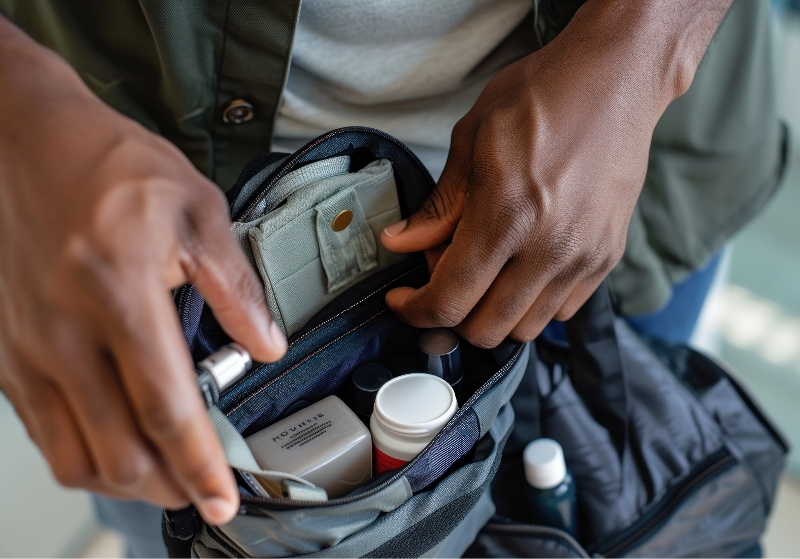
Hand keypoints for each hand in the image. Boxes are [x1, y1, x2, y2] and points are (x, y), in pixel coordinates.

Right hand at [0, 20, 285, 523]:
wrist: (27, 139)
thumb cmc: (110, 164)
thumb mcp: (197, 210)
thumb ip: (237, 286)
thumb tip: (266, 345)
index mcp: (119, 294)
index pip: (166, 407)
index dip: (199, 464)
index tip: (222, 496)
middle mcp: (65, 333)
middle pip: (117, 450)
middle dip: (166, 486)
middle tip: (199, 489)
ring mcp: (27, 347)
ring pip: (71, 454)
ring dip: (122, 479)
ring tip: (161, 476)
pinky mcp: (6, 350)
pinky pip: (40, 428)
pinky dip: (80, 451)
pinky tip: (110, 440)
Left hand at [381, 0, 729, 346]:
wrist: (617, 80)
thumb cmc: (543, 97)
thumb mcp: (471, 140)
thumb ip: (438, 207)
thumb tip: (401, 243)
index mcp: (507, 215)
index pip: (450, 300)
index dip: (415, 310)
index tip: (403, 300)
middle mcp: (550, 247)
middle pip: (485, 329)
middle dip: (450, 316)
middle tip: (441, 278)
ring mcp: (584, 257)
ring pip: (524, 329)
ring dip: (491, 314)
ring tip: (482, 272)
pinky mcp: (606, 257)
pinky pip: (560, 312)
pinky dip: (530, 305)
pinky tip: (518, 269)